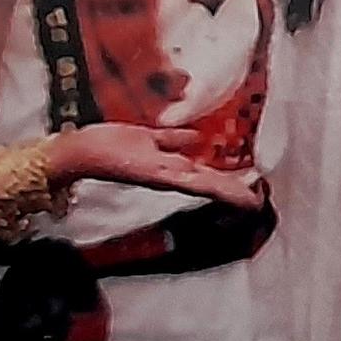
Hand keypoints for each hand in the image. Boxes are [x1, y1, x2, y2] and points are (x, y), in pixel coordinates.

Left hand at [48, 124, 263, 206]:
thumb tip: (197, 137)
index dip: (231, 185)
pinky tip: (219, 186)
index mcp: (171, 167)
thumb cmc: (109, 144)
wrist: (82, 151)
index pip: (208, 177)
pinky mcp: (153, 172)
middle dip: (234, 192)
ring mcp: (163, 175)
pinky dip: (204, 183)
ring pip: (202, 184)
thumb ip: (173, 139)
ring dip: (227, 191)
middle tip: (259, 203)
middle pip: (209, 185)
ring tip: (249, 200)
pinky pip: (184, 178)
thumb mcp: (147, 138)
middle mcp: (171, 175)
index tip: (254, 192)